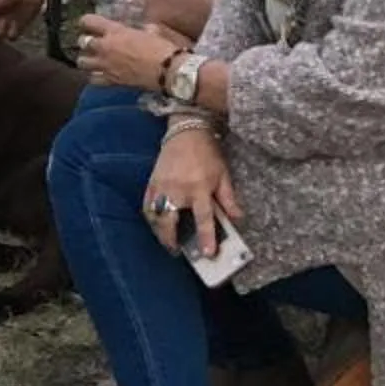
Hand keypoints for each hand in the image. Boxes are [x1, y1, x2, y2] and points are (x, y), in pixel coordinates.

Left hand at [75, 13, 191, 90]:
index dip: (86, 22)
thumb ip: (144, 29)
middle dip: (86, 42)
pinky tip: (99, 75)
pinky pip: (93, 79)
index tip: (88, 24)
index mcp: (115, 31)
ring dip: (86, 60)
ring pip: (82, 62)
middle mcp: (106, 46)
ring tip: (91, 60)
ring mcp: (106, 64)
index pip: (89, 21)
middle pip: (82, 42)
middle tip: (92, 44)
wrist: (168, 70)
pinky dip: (94, 77)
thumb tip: (146, 29)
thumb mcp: (153, 31)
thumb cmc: (163, 48)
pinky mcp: (111, 80)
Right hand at [145, 127, 240, 258]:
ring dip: (160, 231)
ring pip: (156, 216)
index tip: (208, 253)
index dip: (206, 237)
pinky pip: (147, 204)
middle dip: (171, 239)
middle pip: (170, 221)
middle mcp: (178, 190)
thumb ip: (229, 199)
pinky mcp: (152, 182)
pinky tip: (157, 223)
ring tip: (166, 240)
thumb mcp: (223, 175)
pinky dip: (151, 217)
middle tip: (176, 250)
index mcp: (199, 188)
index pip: (203, 218)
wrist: (186, 132)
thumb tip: (237, 218)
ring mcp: (162, 186)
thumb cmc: (208, 154)